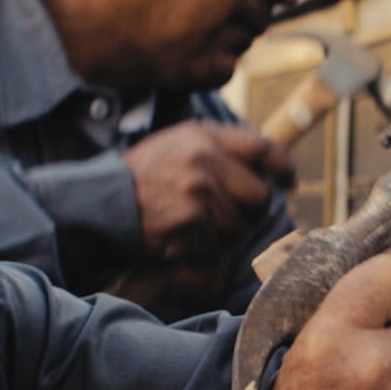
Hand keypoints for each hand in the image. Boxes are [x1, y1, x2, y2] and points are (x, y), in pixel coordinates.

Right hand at [122, 121, 294, 261]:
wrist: (101, 202)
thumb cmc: (144, 175)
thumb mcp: (179, 143)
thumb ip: (221, 148)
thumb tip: (270, 167)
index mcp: (203, 137)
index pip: (261, 148)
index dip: (282, 167)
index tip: (289, 181)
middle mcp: (204, 162)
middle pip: (260, 196)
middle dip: (252, 211)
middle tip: (232, 215)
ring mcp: (196, 194)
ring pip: (239, 228)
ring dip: (224, 235)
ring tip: (195, 226)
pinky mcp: (187, 225)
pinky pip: (215, 249)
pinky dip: (203, 252)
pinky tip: (183, 239)